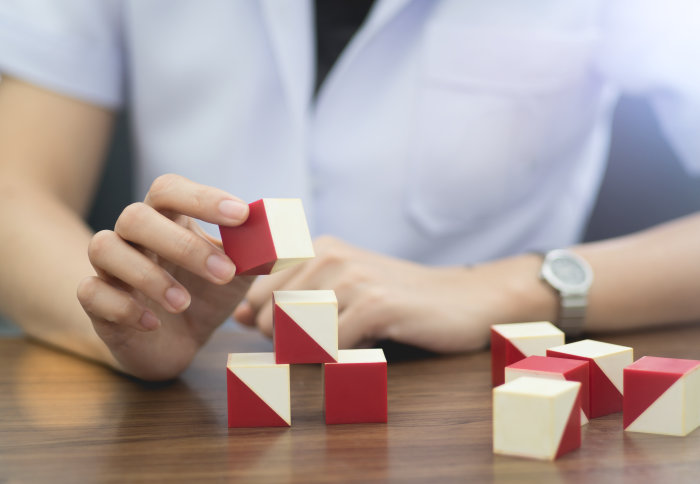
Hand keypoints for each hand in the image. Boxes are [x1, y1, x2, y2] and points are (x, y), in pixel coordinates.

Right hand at [77, 174, 252, 379]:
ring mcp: (109, 267)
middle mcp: (132, 236)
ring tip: (184, 304)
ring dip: (149, 275)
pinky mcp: (95, 301)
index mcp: (167, 219)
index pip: (170, 189)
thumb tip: (280, 240)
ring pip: (104, 247)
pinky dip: (122, 306)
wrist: (176, 342)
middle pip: (135, 216)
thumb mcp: (237, 275)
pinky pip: (90, 292)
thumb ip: (255, 256)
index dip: (202, 198)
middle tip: (224, 273)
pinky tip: (152, 323)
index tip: (241, 215)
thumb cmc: (205, 296)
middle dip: (183, 245)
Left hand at [234, 236, 542, 352]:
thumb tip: (238, 315)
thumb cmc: (401, 299)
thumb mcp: (343, 289)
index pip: (258, 286)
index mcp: (319, 247)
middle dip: (279, 337)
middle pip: (270, 309)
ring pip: (297, 327)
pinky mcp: (377, 304)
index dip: (260, 316)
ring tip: (339, 343)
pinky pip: (333, 344)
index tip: (283, 328)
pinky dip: (338, 357)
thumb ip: (292, 297)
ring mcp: (355, 278)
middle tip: (313, 343)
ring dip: (307, 349)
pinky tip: (360, 348)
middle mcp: (332, 255)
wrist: (466, 298)